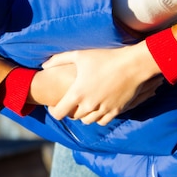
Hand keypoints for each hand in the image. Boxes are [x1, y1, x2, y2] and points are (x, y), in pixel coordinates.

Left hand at [44, 42, 162, 125]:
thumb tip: (44, 66)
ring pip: (87, 121)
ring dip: (83, 115)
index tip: (53, 106)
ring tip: (84, 104)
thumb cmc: (104, 58)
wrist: (132, 65)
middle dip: (69, 111)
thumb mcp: (79, 55)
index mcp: (77, 93)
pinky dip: (97, 117)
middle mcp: (89, 105)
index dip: (53, 111)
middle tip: (70, 102)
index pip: (59, 113)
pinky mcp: (116, 111)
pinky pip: (102, 122)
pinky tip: (97, 108)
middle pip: (73, 117)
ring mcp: (103, 110)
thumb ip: (59, 60)